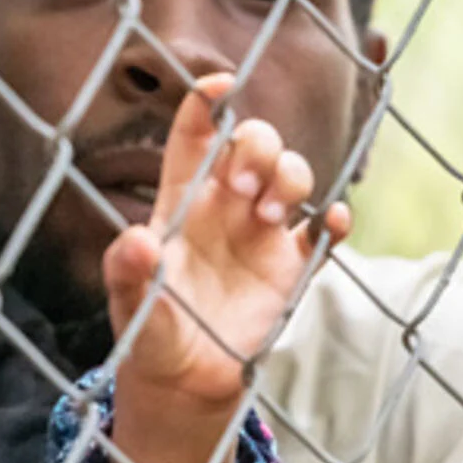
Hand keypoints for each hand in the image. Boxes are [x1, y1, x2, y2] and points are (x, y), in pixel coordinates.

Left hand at [105, 73, 349, 409]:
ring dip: (290, 178)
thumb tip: (137, 241)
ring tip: (270, 214)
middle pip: (253, 143)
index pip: (195, 137)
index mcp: (181, 200)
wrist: (184, 378)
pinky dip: (335, 220)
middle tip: (244, 186)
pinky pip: (323, 232)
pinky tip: (330, 221)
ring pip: (293, 174)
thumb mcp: (130, 303)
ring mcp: (262, 233)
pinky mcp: (292, 267)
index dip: (206, 103)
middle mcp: (225, 206)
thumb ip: (127, 273)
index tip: (220, 83)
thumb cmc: (149, 329)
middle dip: (257, 146)